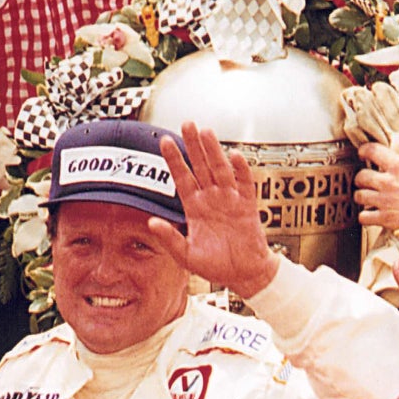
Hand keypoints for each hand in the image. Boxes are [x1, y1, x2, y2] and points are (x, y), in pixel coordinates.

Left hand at [154, 120, 278, 299]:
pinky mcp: (247, 207)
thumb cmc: (216, 265)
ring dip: (214, 151)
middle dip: (193, 146)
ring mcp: (230, 200)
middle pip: (201, 166)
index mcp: (195, 208)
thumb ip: (169, 238)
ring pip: (220, 170)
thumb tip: (151, 222)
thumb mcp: (186, 255)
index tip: (164, 140)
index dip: (173, 160)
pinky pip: (244, 185)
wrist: (244, 275)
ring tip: (206, 132)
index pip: (182, 178)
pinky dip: (241, 171)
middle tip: (186, 123)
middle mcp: (211, 199)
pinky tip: (235, 156)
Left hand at [354, 140, 398, 232]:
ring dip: (362, 197)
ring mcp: (384, 201)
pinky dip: (365, 217)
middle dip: (361, 179)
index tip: (363, 153)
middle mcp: (388, 182)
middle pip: (361, 176)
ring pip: (359, 196)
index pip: (373, 151)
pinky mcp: (385, 219)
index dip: (365, 151)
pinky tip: (371, 216)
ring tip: (368, 199)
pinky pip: (363, 217)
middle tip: (365, 181)